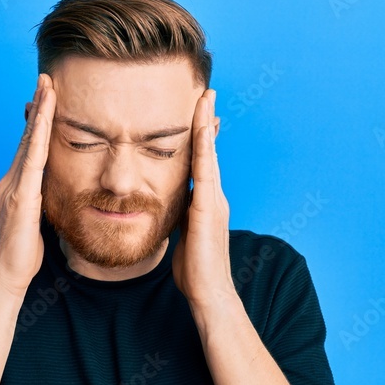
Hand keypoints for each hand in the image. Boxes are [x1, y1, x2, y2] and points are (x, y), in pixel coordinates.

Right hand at [0, 74, 55, 297]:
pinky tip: (44, 119)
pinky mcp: (19, 197)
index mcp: (17, 188)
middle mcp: (10, 182)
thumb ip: (41, 205)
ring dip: (38, 113)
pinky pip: (31, 159)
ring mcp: (12, 187)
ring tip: (47, 87)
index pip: (29, 148)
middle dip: (36, 107)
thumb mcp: (36, 223)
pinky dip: (38, 136)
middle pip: (26, 138)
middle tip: (46, 79)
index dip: (37, 123)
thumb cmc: (21, 256)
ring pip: (27, 142)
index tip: (46, 98)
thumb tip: (52, 196)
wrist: (5, 277)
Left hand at [172, 89, 233, 310]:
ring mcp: (213, 200)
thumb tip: (171, 207)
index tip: (198, 112)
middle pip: (208, 150)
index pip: (201, 161)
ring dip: (206, 125)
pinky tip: (201, 128)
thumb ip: (180, 217)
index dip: (199, 136)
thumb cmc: (194, 271)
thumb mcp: (182, 236)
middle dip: (207, 120)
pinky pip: (205, 171)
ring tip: (205, 98)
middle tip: (206, 91)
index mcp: (205, 202)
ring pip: (209, 154)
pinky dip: (204, 147)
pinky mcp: (208, 208)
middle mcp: (213, 196)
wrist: (209, 293)